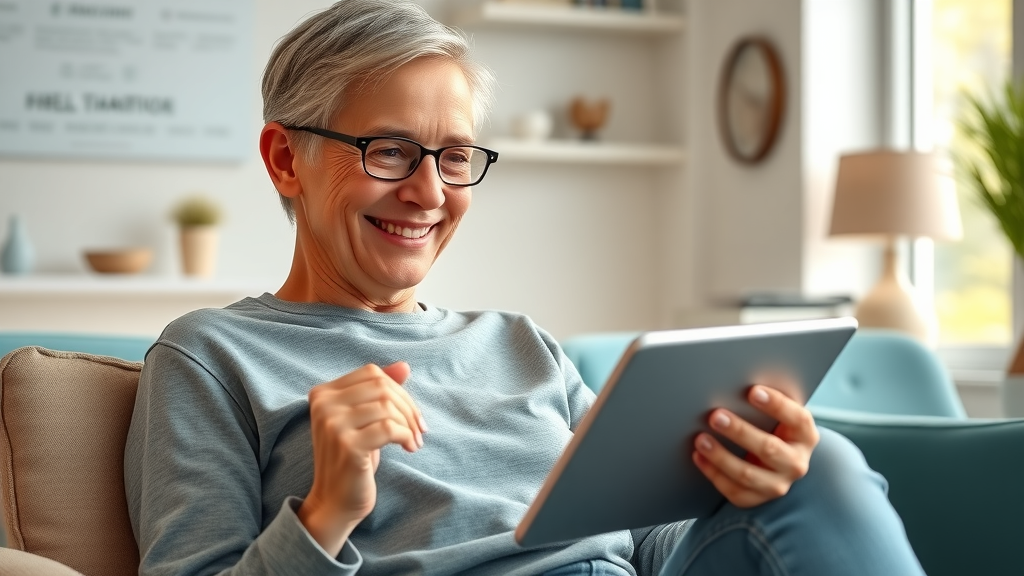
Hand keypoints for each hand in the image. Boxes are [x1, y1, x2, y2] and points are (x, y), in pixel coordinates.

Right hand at [298, 362, 426, 554]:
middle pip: (381, 387)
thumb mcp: (365, 419)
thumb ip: (379, 391)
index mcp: (323, 393)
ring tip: (414, 441)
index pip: (372, 373)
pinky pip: (390, 428)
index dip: (399, 390)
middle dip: (408, 407)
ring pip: (387, 406)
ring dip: (409, 424)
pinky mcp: (347, 445)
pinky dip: (407, 436)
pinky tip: (409, 448)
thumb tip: (405, 366)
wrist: (335, 501)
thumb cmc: (353, 457)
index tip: (411, 414)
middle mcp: (323, 405)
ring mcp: (332, 424)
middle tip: (419, 429)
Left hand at [692, 384, 817, 507]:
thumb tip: (736, 379)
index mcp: (806, 435)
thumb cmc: (773, 427)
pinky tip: (699, 457)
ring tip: (701, 439)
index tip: (752, 391)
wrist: (777, 462)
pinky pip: (734, 491)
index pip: (797, 419)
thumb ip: (765, 400)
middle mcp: (796, 463)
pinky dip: (713, 473)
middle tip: (715, 416)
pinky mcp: (758, 499)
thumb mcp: (778, 414)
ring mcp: (778, 484)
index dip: (776, 405)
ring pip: (747, 474)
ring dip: (720, 456)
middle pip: (768, 449)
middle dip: (739, 431)